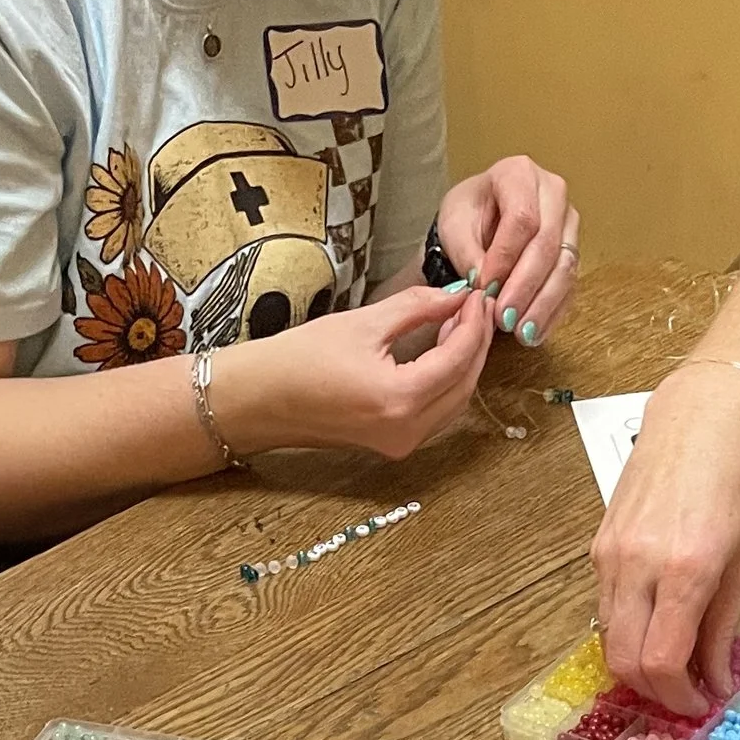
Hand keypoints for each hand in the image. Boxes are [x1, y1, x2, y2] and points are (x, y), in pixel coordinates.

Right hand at [217, 280, 495, 461]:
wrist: (263, 399)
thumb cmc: (300, 359)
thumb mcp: (363, 323)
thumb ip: (416, 308)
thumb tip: (454, 297)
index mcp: (400, 400)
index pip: (458, 359)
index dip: (473, 323)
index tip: (476, 294)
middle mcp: (407, 431)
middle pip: (464, 385)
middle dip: (475, 344)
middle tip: (475, 306)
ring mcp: (402, 444)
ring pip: (454, 403)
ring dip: (464, 364)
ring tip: (461, 323)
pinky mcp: (394, 445)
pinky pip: (436, 413)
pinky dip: (446, 383)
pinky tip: (442, 352)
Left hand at [435, 158, 579, 347]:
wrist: (479, 224)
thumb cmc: (467, 218)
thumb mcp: (455, 227)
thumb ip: (468, 253)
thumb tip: (486, 285)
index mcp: (519, 174)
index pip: (522, 218)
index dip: (505, 258)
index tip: (486, 288)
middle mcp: (553, 194)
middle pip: (547, 244)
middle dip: (525, 286)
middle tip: (504, 318)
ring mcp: (568, 225)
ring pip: (565, 268)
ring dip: (542, 305)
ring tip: (520, 332)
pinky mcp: (573, 254)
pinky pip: (570, 287)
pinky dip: (552, 314)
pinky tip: (534, 334)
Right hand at [592, 373, 739, 712]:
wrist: (697, 421)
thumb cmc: (732, 484)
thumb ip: (724, 627)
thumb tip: (715, 681)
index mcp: (685, 571)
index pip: (661, 661)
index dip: (678, 696)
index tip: (699, 704)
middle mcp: (639, 566)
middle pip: (625, 661)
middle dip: (652, 691)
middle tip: (681, 695)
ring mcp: (611, 556)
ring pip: (609, 638)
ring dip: (637, 664)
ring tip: (671, 665)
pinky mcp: (598, 546)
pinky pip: (606, 608)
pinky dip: (628, 631)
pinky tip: (655, 627)